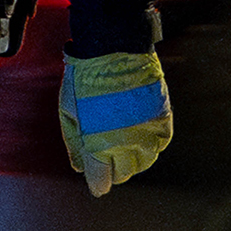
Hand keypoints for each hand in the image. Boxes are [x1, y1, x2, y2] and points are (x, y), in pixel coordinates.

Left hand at [59, 50, 172, 196]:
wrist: (113, 48)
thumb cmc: (84, 79)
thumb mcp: (68, 111)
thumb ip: (74, 142)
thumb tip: (80, 168)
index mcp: (99, 142)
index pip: (101, 180)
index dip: (98, 182)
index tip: (96, 180)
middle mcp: (126, 143)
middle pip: (123, 173)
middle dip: (112, 169)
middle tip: (105, 156)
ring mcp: (147, 131)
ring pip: (143, 162)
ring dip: (132, 158)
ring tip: (120, 143)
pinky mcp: (163, 120)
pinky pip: (159, 145)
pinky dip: (150, 144)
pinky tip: (137, 133)